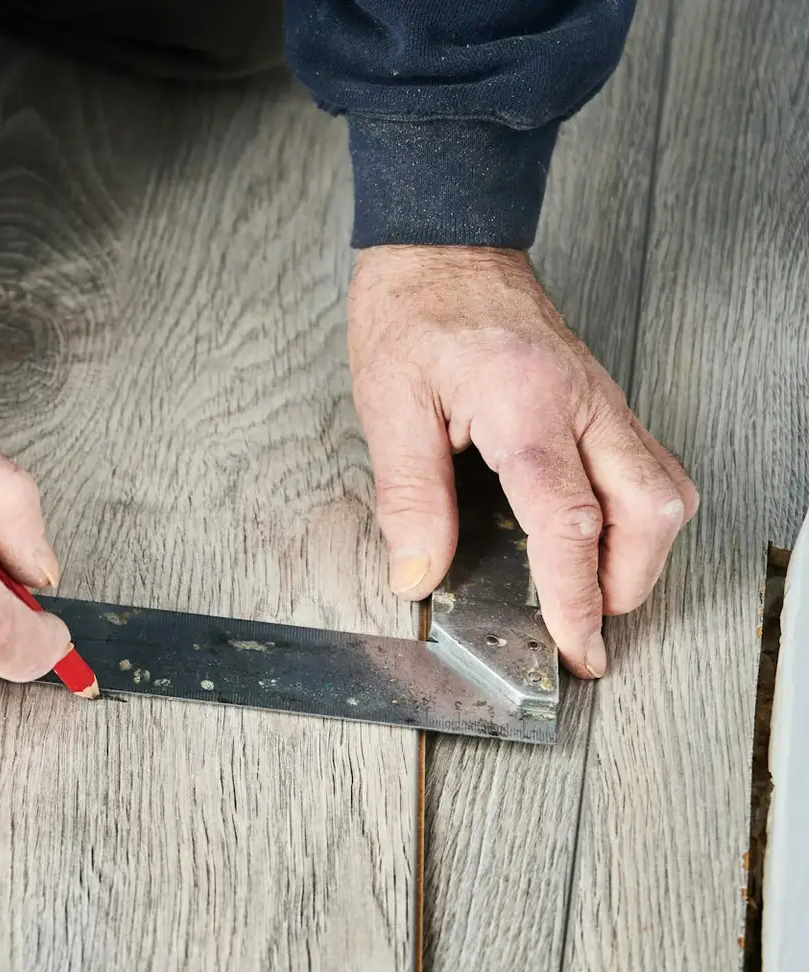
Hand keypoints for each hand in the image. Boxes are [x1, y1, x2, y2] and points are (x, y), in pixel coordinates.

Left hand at [347, 246, 697, 677]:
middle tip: (580, 629)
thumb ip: (408, 497)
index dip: (574, 594)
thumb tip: (420, 572)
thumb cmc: (414, 312)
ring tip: (585, 593)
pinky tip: (590, 539)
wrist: (443, 247)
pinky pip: (645, 469)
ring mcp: (603, 401)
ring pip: (663, 492)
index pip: (568, 518)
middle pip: (649, 511)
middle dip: (625, 584)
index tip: (575, 645)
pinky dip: (630, 519)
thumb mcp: (388, 405)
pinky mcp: (602, 403)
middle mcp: (584, 403)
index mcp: (527, 403)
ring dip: (638, 554)